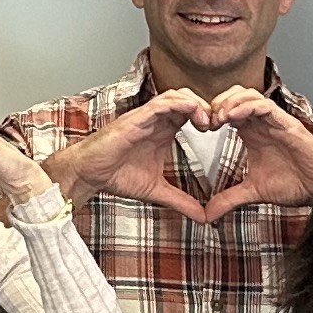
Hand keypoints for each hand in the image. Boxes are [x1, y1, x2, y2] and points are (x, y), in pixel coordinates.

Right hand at [40, 88, 216, 225]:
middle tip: (221, 125)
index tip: (223, 133)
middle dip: (209, 108)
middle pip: (190, 98)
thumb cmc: (116, 176)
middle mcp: (157, 120)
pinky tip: (194, 113)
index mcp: (163, 130)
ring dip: (198, 103)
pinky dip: (182, 103)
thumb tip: (204, 218)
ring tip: (209, 121)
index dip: (210, 118)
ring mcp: (147, 116)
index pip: (193, 113)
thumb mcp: (157, 191)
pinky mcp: (137, 117)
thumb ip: (181, 201)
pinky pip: (163, 102)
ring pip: (179, 95)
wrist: (89, 174)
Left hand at [195, 89, 312, 219]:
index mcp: (252, 132)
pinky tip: (234, 117)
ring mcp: (274, 121)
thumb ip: (229, 199)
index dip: (210, 114)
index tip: (200, 129)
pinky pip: (265, 106)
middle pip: (234, 95)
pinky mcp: (287, 124)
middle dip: (216, 103)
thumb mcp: (253, 192)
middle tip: (206, 121)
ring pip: (248, 94)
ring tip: (218, 117)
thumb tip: (207, 215)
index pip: (227, 109)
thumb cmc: (294, 184)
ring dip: (229, 102)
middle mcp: (262, 123)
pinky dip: (247, 107)